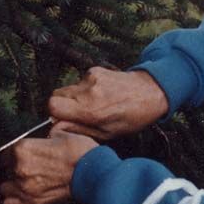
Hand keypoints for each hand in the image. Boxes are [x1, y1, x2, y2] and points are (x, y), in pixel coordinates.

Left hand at [0, 127, 97, 203]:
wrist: (94, 173)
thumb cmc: (80, 153)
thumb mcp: (61, 134)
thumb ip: (43, 138)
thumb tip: (42, 138)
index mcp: (23, 148)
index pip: (7, 151)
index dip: (15, 153)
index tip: (23, 155)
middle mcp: (20, 168)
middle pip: (6, 169)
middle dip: (15, 168)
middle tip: (31, 168)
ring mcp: (24, 187)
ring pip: (5, 187)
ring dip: (13, 184)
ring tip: (25, 183)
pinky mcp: (32, 203)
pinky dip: (14, 201)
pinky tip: (23, 196)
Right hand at [47, 67, 168, 140]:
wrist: (151, 91)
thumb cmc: (132, 117)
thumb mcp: (107, 133)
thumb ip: (78, 130)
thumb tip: (55, 129)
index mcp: (91, 110)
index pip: (53, 106)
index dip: (55, 114)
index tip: (64, 120)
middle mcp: (88, 91)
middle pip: (56, 96)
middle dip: (62, 106)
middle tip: (78, 114)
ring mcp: (91, 78)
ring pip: (67, 89)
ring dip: (74, 98)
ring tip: (93, 105)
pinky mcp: (94, 70)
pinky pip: (79, 81)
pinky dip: (84, 89)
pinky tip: (100, 95)